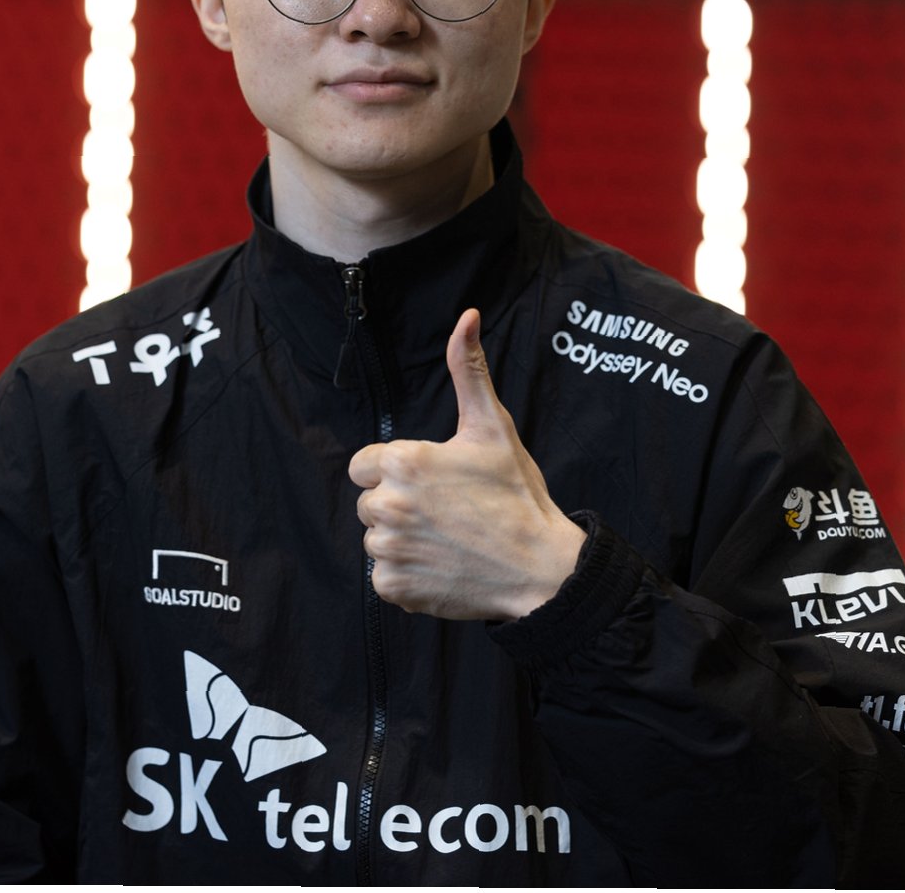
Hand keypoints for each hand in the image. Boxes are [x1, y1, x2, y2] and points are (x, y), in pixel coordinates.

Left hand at [348, 308, 585, 619]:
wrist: (540, 566)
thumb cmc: (516, 495)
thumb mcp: (493, 427)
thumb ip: (468, 370)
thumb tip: (466, 317)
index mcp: (404, 461)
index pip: (365, 465)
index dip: (396, 472)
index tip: (432, 482)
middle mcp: (387, 504)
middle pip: (369, 502)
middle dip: (399, 505)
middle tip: (447, 512)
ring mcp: (389, 549)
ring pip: (376, 539)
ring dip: (403, 541)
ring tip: (447, 540)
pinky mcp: (393, 587)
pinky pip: (383, 577)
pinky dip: (407, 576)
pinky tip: (442, 566)